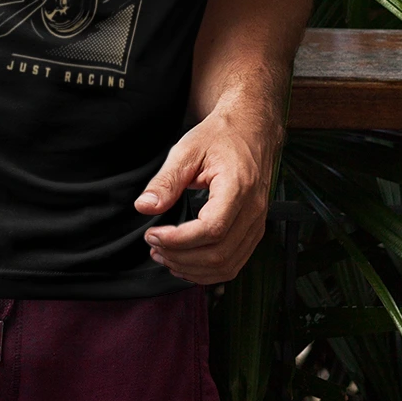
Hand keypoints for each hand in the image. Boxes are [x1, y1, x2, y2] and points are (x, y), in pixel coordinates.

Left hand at [134, 100, 282, 284]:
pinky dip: (208, 270)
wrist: (250, 130)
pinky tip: (186, 262)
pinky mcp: (254, 230)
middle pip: (219, 253)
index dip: (179, 240)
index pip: (212, 229)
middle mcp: (253, 210)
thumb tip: (144, 207)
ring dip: (192, 269)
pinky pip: (234, 262)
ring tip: (165, 256)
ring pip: (227, 265)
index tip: (153, 235)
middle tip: (154, 246)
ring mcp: (257, 223)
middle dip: (181, 257)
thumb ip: (166, 181)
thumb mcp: (187, 150)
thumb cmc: (220, 137)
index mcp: (238, 187)